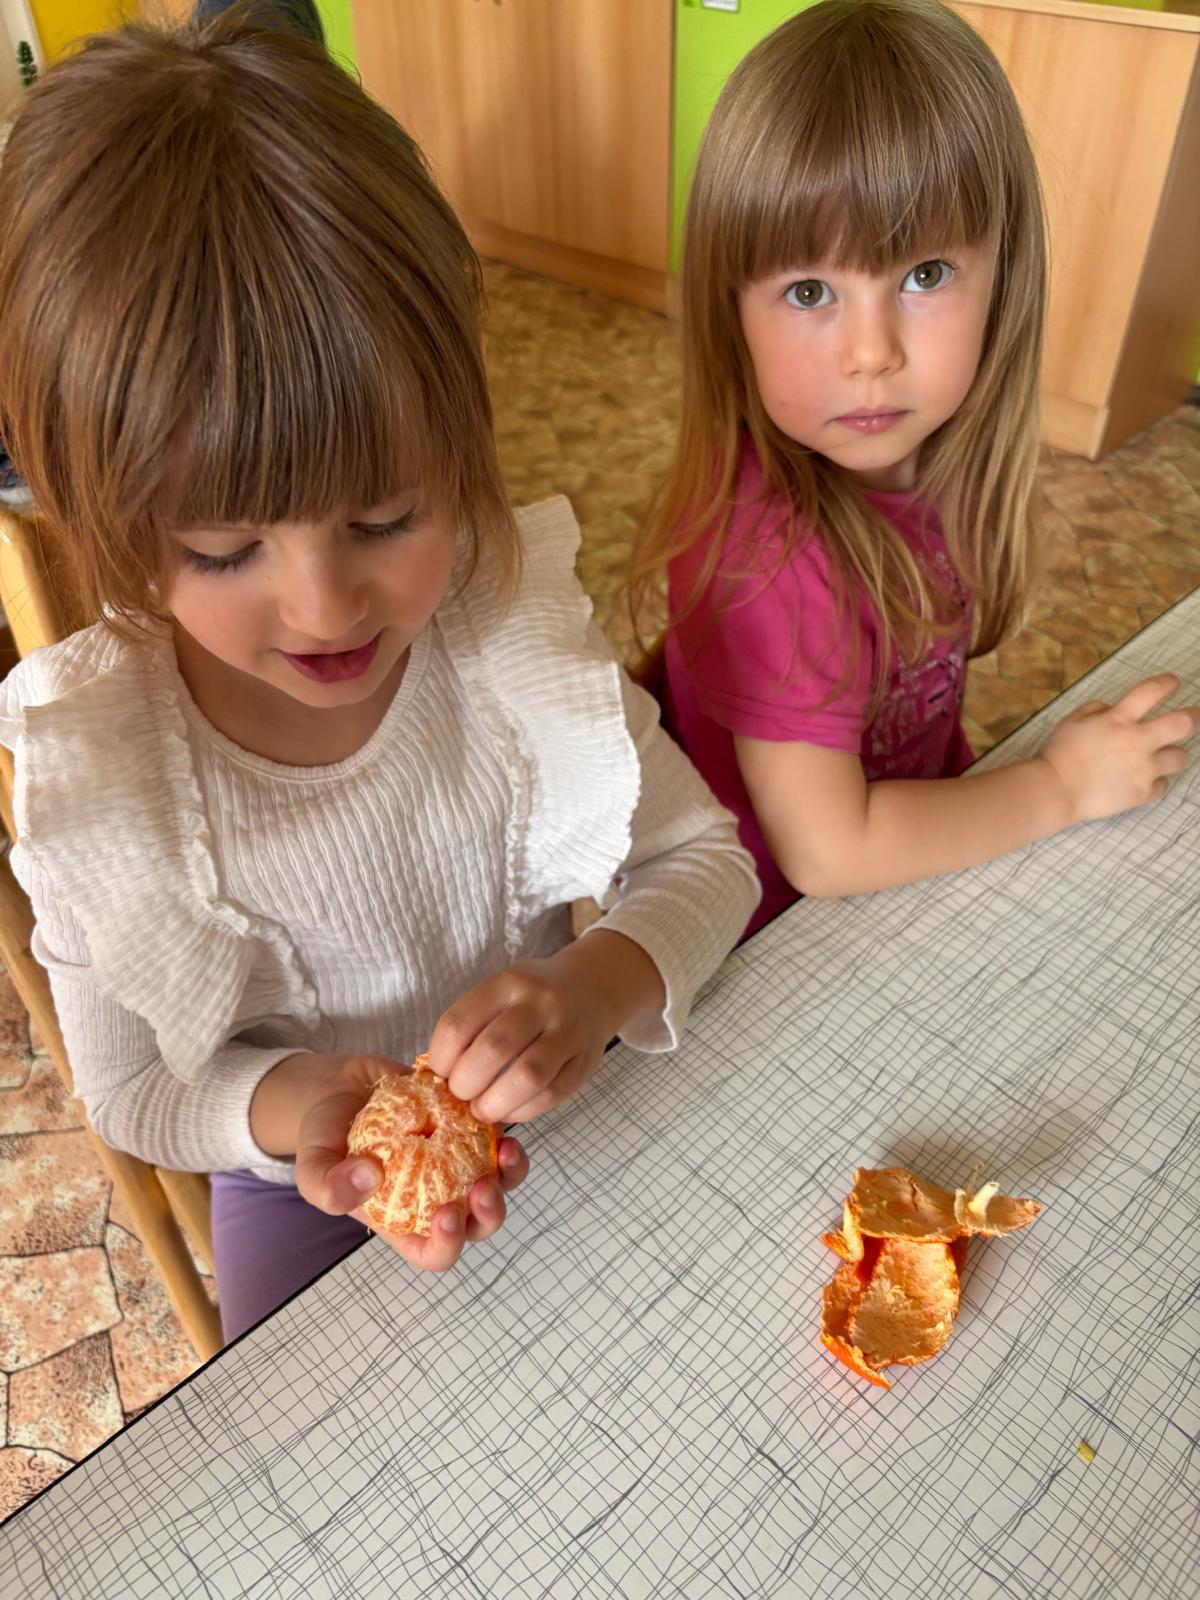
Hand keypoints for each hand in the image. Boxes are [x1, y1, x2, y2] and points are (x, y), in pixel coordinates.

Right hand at [251, 1052, 529, 1272]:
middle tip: (483, 1185)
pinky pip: (496, 1141)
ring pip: (498, 1184)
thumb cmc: (324, 1135)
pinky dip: (503, 1134)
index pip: (435, 1254)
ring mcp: (455, 1165)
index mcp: (403, 1222)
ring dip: (510, 1175)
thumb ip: (328, 1185)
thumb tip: (368, 1180)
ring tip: (506, 1150)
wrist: (339, 1086)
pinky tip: (496, 1118)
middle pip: (477, 1224)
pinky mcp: (466, 1130)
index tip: (447, 1214)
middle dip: (490, 1212)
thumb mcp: (313, 1164)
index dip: (449, 1244)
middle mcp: (435, 1199)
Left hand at [426, 930, 664, 1123]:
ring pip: (527, 1076)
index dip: (440, 1059)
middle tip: (459, 1097)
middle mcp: (540, 1002)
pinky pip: (551, 1094)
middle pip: (493, 1050)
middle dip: (466, 1084)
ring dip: (496, 1103)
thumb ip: (473, 1025)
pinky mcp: (585, 1061)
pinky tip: (510, 1111)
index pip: (459, 1023)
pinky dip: (524, 1111)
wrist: (592, 989)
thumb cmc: (531, 999)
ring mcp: (567, 1031)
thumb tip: (438, 1079)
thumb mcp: (500, 993)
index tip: (438, 1076)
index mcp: (507, 983)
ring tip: (482, 1111)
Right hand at [1037, 673, 1198, 823]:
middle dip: (1193, 717)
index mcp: (1119, 719)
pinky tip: (1142, 781)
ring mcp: (1144, 769)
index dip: (1167, 683)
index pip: (1152, 691)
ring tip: (1161, 756)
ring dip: (1172, 754)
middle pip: (1182, 723)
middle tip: (1193, 718)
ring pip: (1179, 757)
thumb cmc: (1060, 753)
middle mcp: (1138, 741)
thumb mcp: (1072, 720)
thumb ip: (1096, 710)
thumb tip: (1112, 710)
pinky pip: (1162, 785)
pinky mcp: (1143, 793)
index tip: (1173, 682)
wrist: (1056, 790)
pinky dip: (1154, 782)